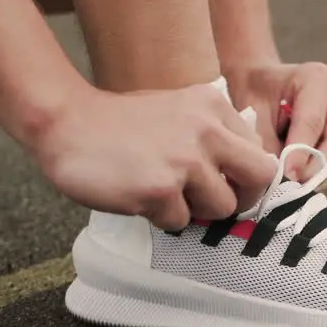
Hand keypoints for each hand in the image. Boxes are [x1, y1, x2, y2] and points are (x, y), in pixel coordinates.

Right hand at [30, 83, 276, 229]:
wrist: (66, 122)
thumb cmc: (123, 123)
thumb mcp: (180, 109)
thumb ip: (214, 132)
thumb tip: (249, 171)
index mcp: (214, 105)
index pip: (260, 152)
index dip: (245, 175)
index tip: (226, 182)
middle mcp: (207, 130)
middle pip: (259, 179)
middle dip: (243, 197)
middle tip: (216, 201)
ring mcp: (185, 160)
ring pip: (221, 207)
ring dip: (196, 211)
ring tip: (166, 195)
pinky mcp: (160, 189)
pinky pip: (180, 221)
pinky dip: (162, 217)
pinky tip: (140, 196)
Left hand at [225, 61, 326, 180]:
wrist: (257, 84)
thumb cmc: (251, 93)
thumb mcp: (250, 114)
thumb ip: (266, 144)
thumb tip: (279, 179)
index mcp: (315, 78)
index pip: (313, 121)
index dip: (301, 152)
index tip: (286, 176)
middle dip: (319, 166)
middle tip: (292, 186)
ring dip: (319, 170)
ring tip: (290, 183)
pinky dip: (317, 169)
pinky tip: (295, 176)